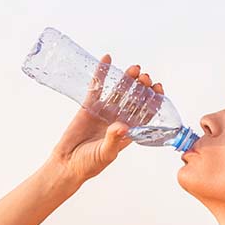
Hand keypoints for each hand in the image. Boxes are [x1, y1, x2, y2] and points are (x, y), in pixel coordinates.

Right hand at [48, 53, 164, 184]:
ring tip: (135, 69)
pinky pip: (97, 87)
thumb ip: (114, 140)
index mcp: (128, 132)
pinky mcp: (89, 106)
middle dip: (141, 88)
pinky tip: (107, 59)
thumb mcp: (105, 154)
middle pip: (134, 99)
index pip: (145, 114)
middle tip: (145, 77)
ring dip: (127, 79)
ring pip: (119, 91)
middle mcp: (118, 119)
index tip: (158, 89)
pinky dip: (102, 73)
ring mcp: (104, 112)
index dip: (153, 101)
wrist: (66, 164)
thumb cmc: (89, 164)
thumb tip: (123, 126)